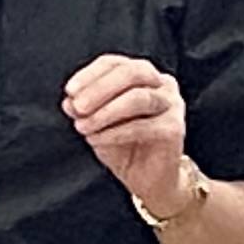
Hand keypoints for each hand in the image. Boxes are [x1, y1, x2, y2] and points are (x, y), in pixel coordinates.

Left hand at [63, 54, 193, 220]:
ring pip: (138, 98)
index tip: (70, 91)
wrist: (146, 179)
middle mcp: (162, 83)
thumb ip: (84, 109)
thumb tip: (69, 101)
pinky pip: (142, 126)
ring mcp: (171, 104)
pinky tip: (97, 140)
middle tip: (78, 107)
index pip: (115, 63)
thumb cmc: (123, 145)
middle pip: (132, 73)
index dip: (90, 75)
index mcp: (141, 75)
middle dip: (100, 89)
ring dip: (105, 112)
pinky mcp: (174, 128)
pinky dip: (115, 132)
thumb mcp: (96, 123)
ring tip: (83, 127)